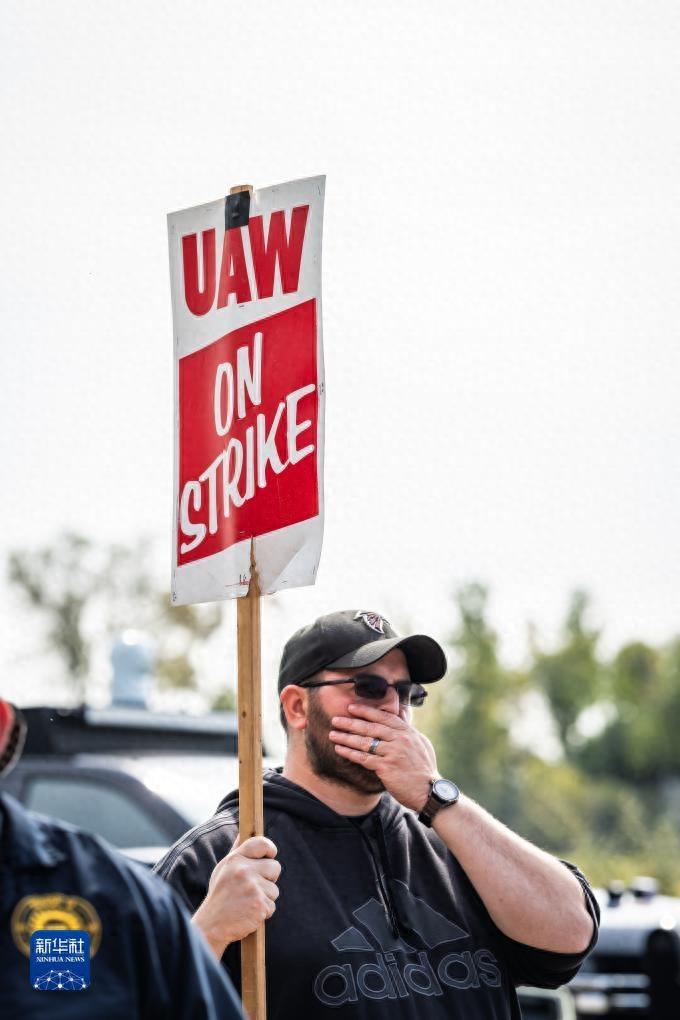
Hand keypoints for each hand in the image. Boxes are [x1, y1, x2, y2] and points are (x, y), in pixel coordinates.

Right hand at [192, 835, 280, 954]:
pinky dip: (264, 912)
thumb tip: (243, 831)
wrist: (211, 925)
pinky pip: (272, 906)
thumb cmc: (220, 895)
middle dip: (269, 878)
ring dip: (265, 898)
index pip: (261, 843)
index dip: (270, 849)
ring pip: (274, 890)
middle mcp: (244, 870)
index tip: (270, 855)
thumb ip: (236, 850)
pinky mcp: (259, 905)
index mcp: (235, 859)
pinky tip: (248, 913)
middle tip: (253, 888)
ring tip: (247, 902)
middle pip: (275, 867)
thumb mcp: (223, 869)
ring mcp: (252, 888)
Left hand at [330, 702, 438, 810]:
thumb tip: (400, 712)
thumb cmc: (425, 769)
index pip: (384, 717)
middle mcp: (400, 739)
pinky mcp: (386, 767)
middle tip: (336, 719)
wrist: (430, 791)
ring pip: (364, 742)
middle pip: (371, 727)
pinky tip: (339, 750)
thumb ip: (408, 728)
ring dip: (346, 737)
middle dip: (351, 722)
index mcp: (407, 732)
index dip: (366, 711)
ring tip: (332, 734)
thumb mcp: (421, 743)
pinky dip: (350, 753)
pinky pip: (363, 758)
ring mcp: (393, 753)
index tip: (351, 707)